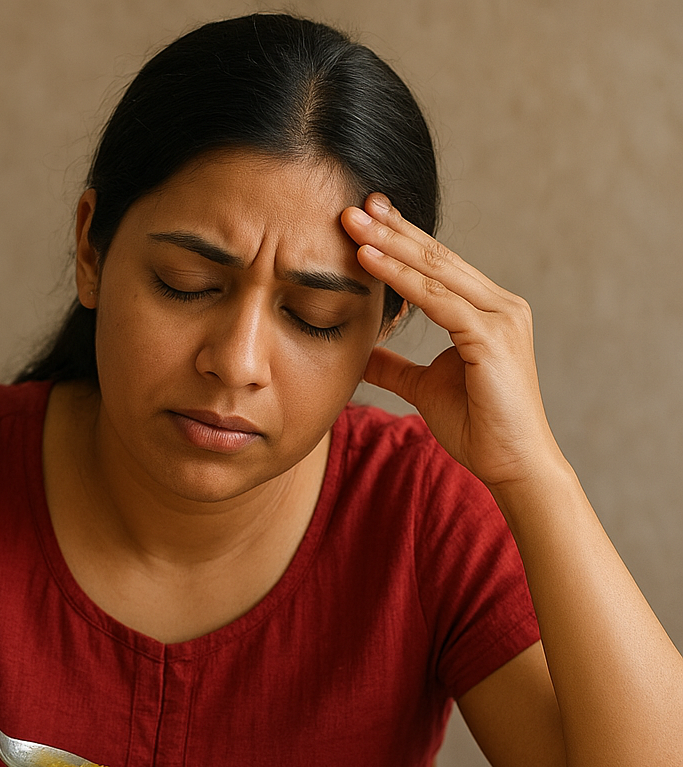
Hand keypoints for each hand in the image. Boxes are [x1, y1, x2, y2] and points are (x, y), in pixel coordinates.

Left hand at [341, 194, 561, 491]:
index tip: (367, 217)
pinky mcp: (492, 337)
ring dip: (389, 244)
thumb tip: (362, 352)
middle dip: (392, 228)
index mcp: (487, 311)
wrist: (512, 465)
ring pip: (435, 270)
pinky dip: (399, 278)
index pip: (437, 265)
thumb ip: (395, 366)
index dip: (401, 238)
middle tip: (354, 204)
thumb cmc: (477, 426)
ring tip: (351, 223)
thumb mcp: (424, 387)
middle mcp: (500, 305)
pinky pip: (436, 300)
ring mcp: (500, 318)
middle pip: (436, 256)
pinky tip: (367, 260)